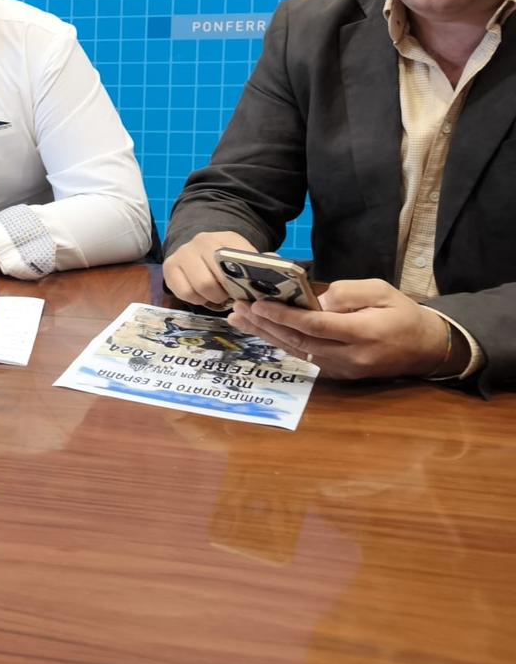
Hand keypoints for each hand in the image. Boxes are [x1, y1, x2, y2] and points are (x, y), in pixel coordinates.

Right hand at [163, 230, 254, 307]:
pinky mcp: (169, 268)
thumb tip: (272, 261)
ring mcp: (180, 256)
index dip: (238, 286)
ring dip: (210, 299)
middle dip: (223, 296)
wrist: (200, 245)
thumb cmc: (226, 255)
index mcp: (220, 240)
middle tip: (230, 296)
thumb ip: (258, 261)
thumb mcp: (243, 253)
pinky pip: (183, 293)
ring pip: (196, 290)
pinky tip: (203, 294)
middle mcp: (196, 245)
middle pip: (209, 283)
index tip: (244, 293)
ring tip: (217, 295)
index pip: (230, 268)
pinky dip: (196, 299)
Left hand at [229, 278, 455, 379]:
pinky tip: (262, 331)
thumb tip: (317, 300)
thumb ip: (348, 292)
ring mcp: (343, 369)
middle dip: (264, 324)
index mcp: (363, 332)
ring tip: (239, 319)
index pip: (315, 325)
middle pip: (299, 340)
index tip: (258, 304)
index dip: (284, 316)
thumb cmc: (403, 314)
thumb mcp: (382, 290)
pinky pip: (305, 356)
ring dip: (266, 334)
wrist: (426, 348)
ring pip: (297, 350)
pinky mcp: (339, 374)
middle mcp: (350, 356)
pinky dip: (281, 343)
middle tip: (237, 308)